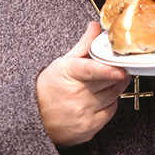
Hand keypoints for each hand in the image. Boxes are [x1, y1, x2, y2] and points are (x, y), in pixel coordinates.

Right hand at [37, 22, 131, 147]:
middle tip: (117, 67)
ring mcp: (82, 114)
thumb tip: (95, 27)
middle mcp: (76, 95)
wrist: (34, 118)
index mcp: (68, 73)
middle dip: (117, 72)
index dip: (107, 70)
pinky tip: (100, 98)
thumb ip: (83, 45)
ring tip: (106, 82)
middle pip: (109, 81)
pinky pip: (111, 111)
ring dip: (115, 86)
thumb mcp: (63, 63)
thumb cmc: (48, 88)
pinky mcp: (89, 128)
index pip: (91, 70)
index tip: (120, 70)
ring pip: (113, 95)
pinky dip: (110, 103)